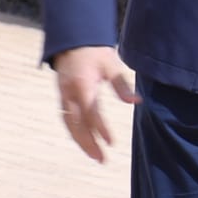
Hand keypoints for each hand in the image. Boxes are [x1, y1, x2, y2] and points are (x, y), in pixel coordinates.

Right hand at [52, 46, 139, 162]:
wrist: (72, 37)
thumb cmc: (94, 50)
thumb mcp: (110, 63)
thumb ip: (122, 84)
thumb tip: (136, 101)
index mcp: (82, 85)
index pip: (91, 113)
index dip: (101, 129)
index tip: (112, 143)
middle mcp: (69, 93)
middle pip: (76, 124)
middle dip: (88, 143)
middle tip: (102, 159)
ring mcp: (63, 94)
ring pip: (69, 124)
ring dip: (80, 141)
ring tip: (94, 156)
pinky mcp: (61, 95)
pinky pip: (66, 118)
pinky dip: (74, 132)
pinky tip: (84, 141)